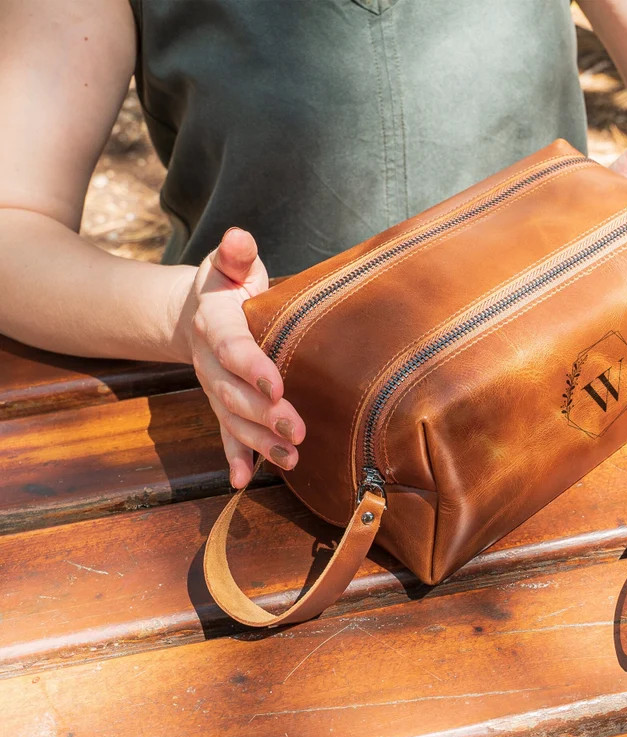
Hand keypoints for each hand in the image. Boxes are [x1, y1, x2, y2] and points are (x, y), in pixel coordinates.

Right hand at [179, 228, 305, 487]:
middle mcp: (209, 361)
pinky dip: (234, 457)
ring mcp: (214, 387)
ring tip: (289, 459)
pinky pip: (225, 434)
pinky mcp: (222, 405)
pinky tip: (242, 480)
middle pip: (233, 393)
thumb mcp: (231, 264)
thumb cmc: (230, 284)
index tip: (277, 385)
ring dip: (259, 443)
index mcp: (215, 323)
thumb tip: (239, 236)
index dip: (252, 367)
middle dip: (264, 415)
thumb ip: (237, 253)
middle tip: (297, 430)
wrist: (198, 311)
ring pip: (232, 419)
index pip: (233, 348)